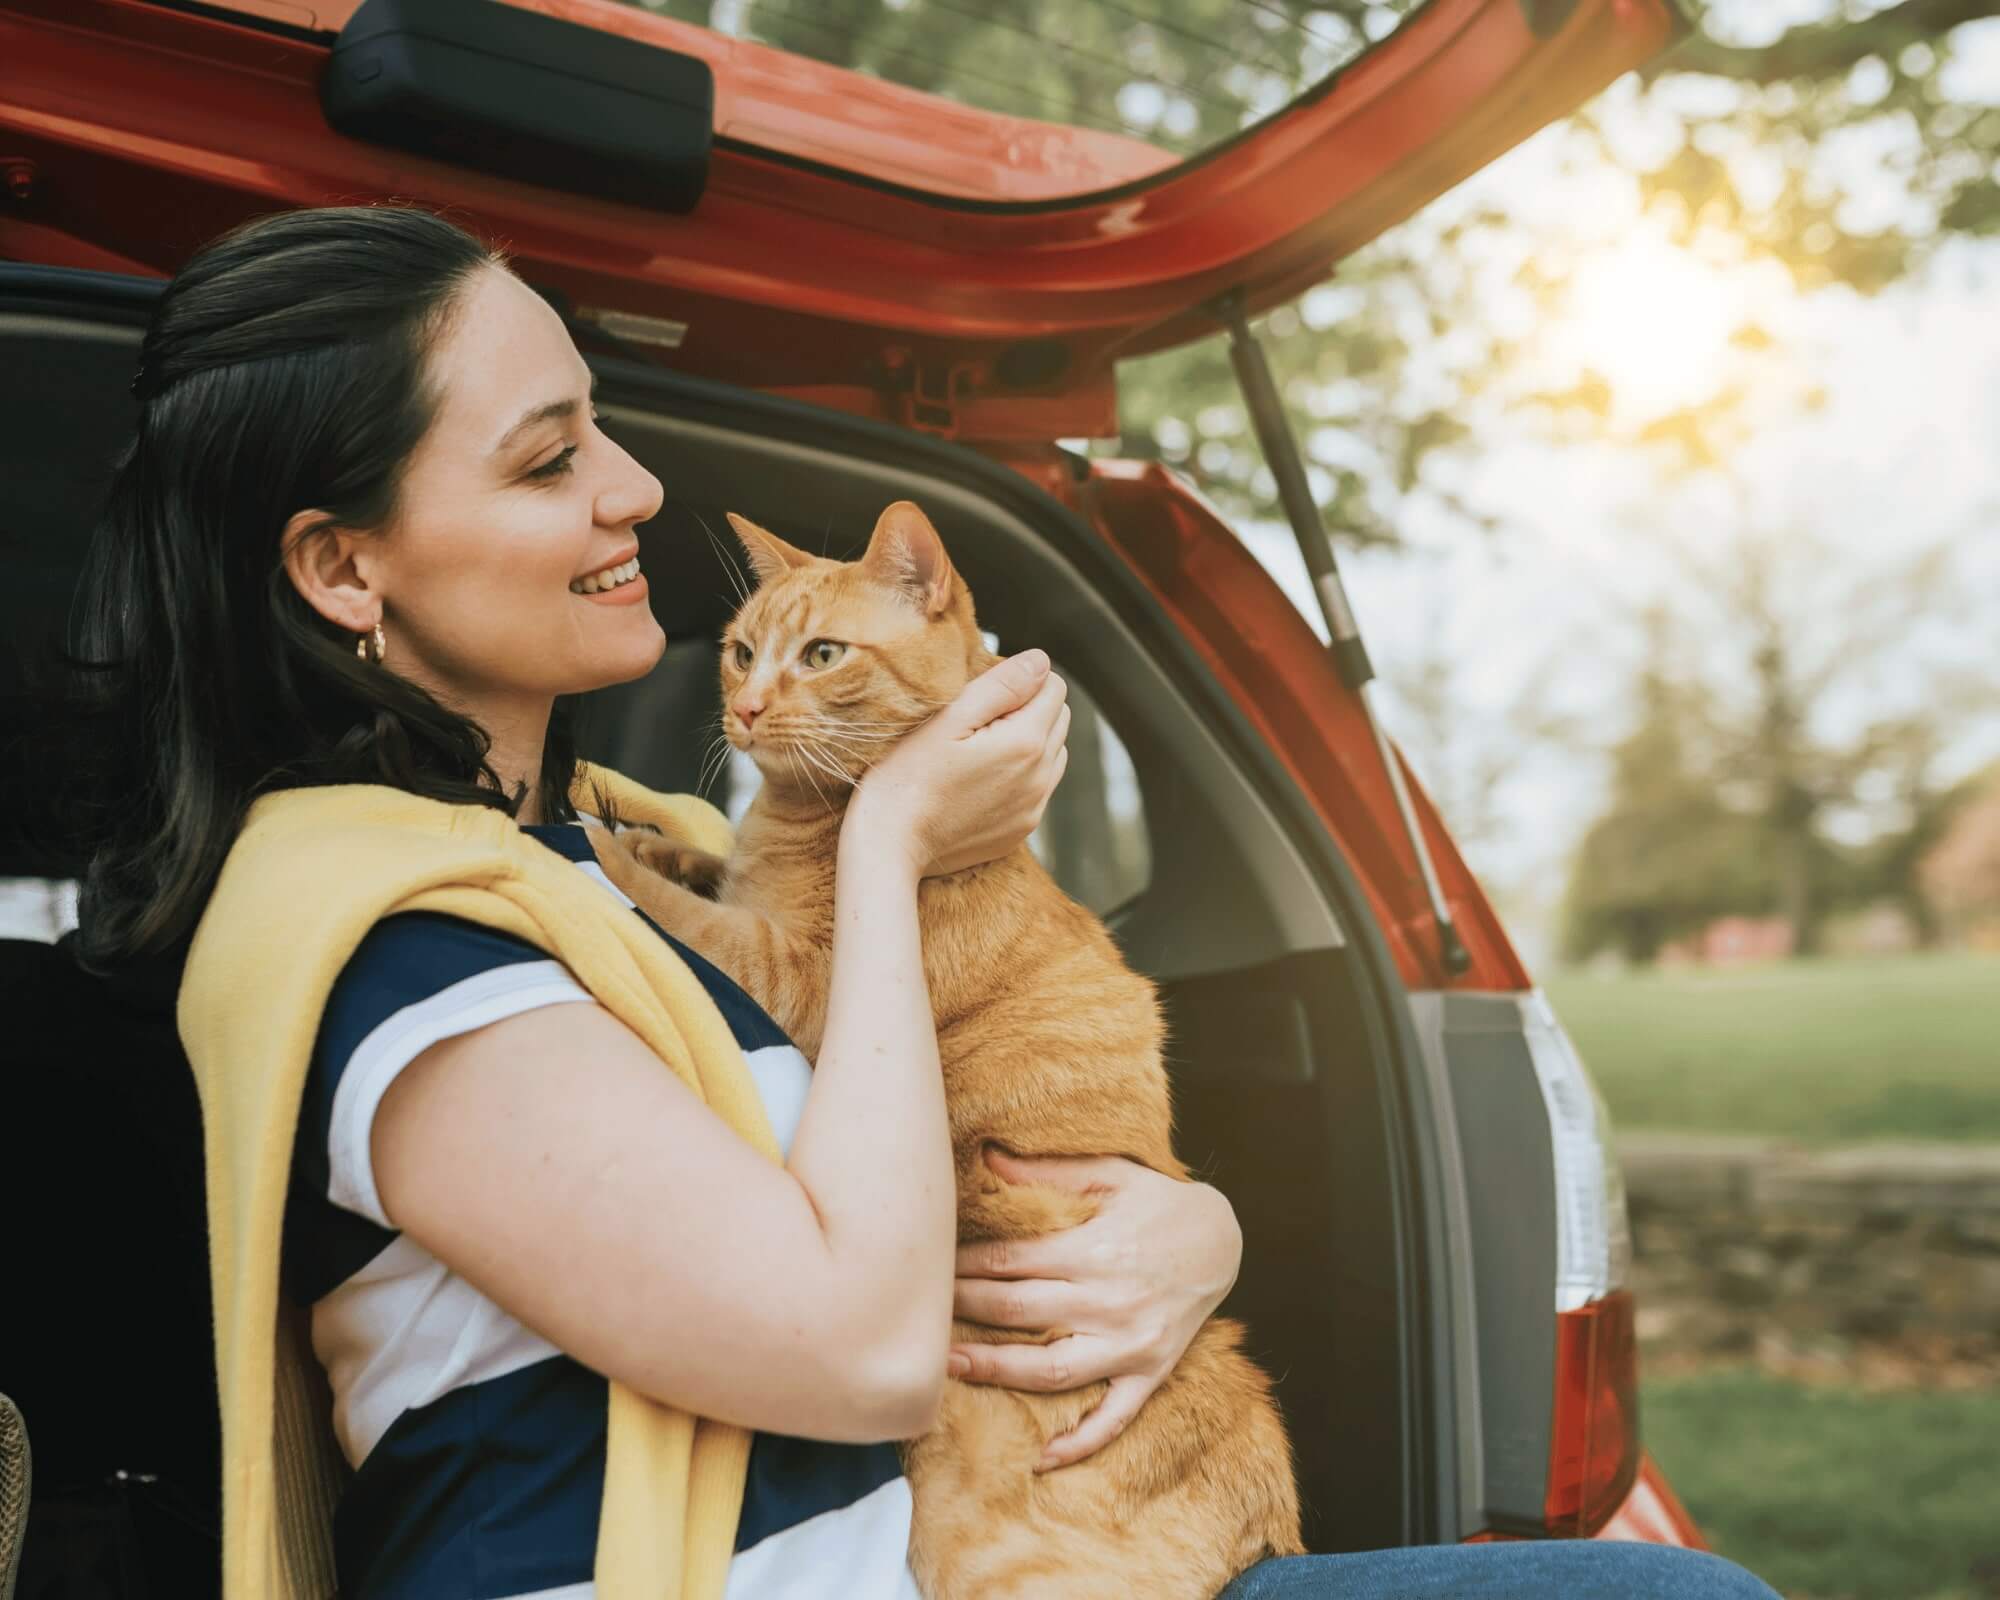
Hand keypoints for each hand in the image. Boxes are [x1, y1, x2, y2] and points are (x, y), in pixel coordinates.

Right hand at [851, 650, 1069, 878]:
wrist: (890, 843)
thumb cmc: (907, 775)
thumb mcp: (949, 717)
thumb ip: (1002, 685)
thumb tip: (1041, 661)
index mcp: (1026, 742)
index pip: (1053, 686)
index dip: (1019, 680)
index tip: (984, 696)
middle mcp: (1040, 777)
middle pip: (1058, 718)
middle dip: (1028, 708)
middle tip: (978, 721)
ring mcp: (1033, 807)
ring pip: (1054, 752)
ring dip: (1029, 741)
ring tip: (981, 749)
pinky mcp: (1021, 829)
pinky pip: (1039, 787)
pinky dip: (1021, 774)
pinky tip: (982, 778)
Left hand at [947, 1151, 1242, 1469]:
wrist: (1226, 1239)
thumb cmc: (1161, 1203)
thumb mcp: (1113, 1174)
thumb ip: (1050, 1172)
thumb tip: (989, 1158)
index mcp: (1096, 1250)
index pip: (1012, 1262)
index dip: (965, 1265)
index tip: (929, 1265)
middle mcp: (1110, 1301)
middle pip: (1020, 1312)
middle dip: (965, 1311)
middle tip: (921, 1315)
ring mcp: (1131, 1343)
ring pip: (1053, 1371)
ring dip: (999, 1372)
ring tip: (952, 1368)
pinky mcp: (1151, 1372)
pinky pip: (1114, 1418)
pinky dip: (1080, 1442)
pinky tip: (1040, 1458)